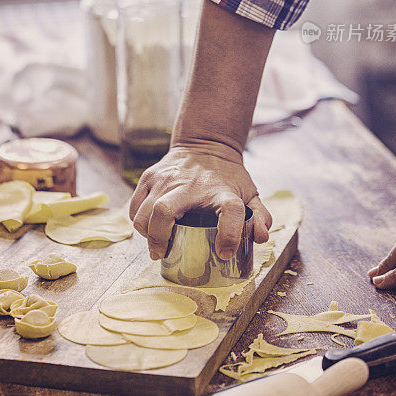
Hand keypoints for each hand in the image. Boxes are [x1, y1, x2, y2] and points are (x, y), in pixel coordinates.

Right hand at [129, 142, 271, 260]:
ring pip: (144, 212)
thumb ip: (260, 216)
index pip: (232, 211)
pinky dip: (139, 221)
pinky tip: (149, 227)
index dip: (230, 235)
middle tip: (163, 253)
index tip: (224, 252)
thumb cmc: (226, 175)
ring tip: (156, 242)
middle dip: (158, 238)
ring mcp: (166, 179)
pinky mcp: (150, 176)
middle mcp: (191, 184)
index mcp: (222, 191)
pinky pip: (135, 206)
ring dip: (147, 233)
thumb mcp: (248, 192)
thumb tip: (260, 237)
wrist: (205, 142)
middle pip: (164, 212)